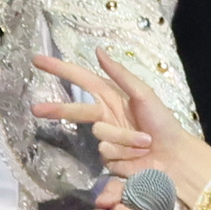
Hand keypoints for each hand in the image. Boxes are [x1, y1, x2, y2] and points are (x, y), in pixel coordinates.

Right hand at [38, 48, 210, 209]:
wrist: (175, 157)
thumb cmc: (163, 123)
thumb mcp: (144, 94)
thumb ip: (120, 74)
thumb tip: (98, 51)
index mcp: (112, 96)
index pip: (81, 79)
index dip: (60, 70)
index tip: (37, 61)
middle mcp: (105, 116)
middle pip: (75, 110)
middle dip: (57, 110)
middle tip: (35, 110)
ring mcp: (106, 138)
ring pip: (100, 134)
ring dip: (123, 138)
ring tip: (145, 141)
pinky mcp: (108, 158)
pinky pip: (106, 152)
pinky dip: (124, 152)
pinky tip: (138, 154)